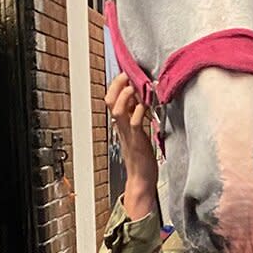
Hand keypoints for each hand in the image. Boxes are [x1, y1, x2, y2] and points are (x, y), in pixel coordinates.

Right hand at [106, 73, 157, 219]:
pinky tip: (143, 106)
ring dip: (124, 96)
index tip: (125, 73)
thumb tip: (141, 101)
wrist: (141, 180)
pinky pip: (134, 124)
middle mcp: (121, 127)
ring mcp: (128, 134)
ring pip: (117, 110)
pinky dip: (137, 112)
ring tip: (133, 86)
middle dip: (117, 85)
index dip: (116, 85)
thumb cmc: (142, 158)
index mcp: (121, 124)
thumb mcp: (138, 133)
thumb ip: (136, 118)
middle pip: (109, 101)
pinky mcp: (137, 142)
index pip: (111, 99)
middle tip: (126, 74)